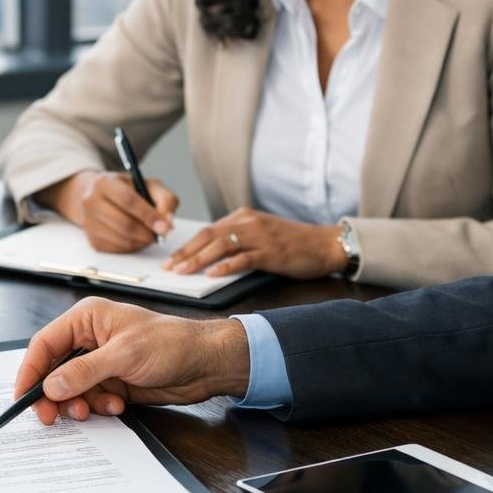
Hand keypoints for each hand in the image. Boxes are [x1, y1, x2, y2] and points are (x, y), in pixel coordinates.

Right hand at [14, 297, 249, 424]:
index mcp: (87, 319)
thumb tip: (50, 385)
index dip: (31, 371)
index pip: (44, 344)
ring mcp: (101, 362)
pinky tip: (118, 405)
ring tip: (97, 409)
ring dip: (80, 404)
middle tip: (52, 417)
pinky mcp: (112, 381)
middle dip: (53, 395)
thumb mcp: (124, 356)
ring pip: (70, 389)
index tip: (23, 397)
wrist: (205, 364)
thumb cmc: (172, 344)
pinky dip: (99, 407)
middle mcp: (90, 339)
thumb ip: (84, 372)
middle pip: (53, 370)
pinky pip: (90, 399)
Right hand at [43, 170, 178, 252]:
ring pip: (122, 239)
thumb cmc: (128, 191)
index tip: (165, 226)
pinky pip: (118, 249)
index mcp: (105, 182)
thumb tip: (168, 221)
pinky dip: (133, 247)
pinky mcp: (92, 241)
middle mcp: (91, 202)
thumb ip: (165, 199)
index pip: (128, 201)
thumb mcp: (149, 186)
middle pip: (124, 224)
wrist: (101, 198)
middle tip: (160, 234)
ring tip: (150, 234)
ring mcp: (88, 223)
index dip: (148, 215)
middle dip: (147, 233)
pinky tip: (137, 237)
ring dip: (142, 241)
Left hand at [162, 208, 346, 278]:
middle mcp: (248, 222)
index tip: (170, 259)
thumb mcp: (260, 235)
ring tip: (182, 272)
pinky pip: (244, 258)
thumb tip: (208, 259)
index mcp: (242, 217)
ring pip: (221, 245)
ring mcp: (260, 236)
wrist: (324, 244)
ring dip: (198, 259)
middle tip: (168, 268)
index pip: (207, 231)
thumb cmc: (291, 244)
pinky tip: (212, 274)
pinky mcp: (272, 252)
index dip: (186, 245)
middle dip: (185, 252)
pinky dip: (225, 266)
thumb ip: (237, 241)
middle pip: (208, 236)